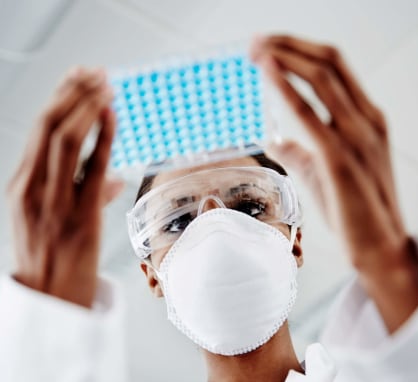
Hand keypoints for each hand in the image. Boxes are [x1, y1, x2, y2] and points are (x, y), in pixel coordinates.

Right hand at [7, 67, 123, 307]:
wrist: (50, 299)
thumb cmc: (52, 256)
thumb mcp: (51, 218)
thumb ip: (79, 192)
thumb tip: (113, 178)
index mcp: (20, 185)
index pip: (38, 130)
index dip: (59, 98)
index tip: (77, 76)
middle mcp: (32, 189)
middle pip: (49, 126)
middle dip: (72, 93)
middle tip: (94, 71)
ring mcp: (54, 203)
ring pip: (66, 140)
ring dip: (87, 107)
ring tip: (106, 85)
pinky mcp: (80, 217)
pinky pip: (92, 168)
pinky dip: (103, 137)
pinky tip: (113, 115)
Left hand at [251, 35, 417, 331]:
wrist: (377, 243)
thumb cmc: (352, 207)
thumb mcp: (322, 171)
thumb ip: (298, 151)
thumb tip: (274, 139)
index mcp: (366, 118)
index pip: (335, 67)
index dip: (300, 50)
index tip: (269, 48)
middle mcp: (366, 119)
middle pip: (328, 62)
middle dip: (289, 45)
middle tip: (255, 42)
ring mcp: (357, 136)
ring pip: (322, 78)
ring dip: (285, 57)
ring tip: (256, 50)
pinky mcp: (340, 158)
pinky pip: (310, 115)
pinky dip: (287, 89)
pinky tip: (268, 72)